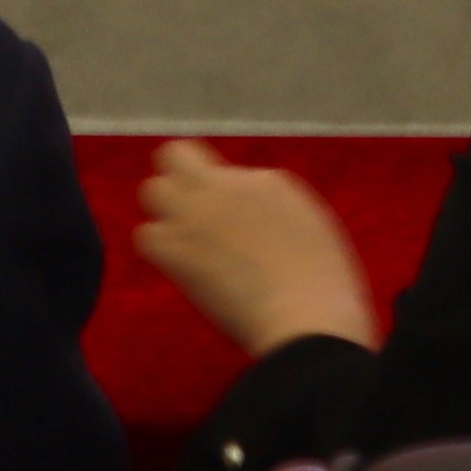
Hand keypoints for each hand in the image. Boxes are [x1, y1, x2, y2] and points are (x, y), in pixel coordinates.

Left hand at [136, 137, 383, 354]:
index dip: (223, 195)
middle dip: (178, 178)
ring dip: (164, 213)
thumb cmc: (324, 286)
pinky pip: (145, 236)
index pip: (226, 173)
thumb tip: (253, 222)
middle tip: (193, 217)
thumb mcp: (309, 230)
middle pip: (176, 155)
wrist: (307, 315)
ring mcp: (198, 213)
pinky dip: (158, 250)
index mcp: (268, 182)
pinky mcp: (177, 249)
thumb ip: (274, 215)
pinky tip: (179, 270)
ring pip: (152, 189)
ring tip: (184, 244)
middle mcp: (226, 185)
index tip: (233, 224)